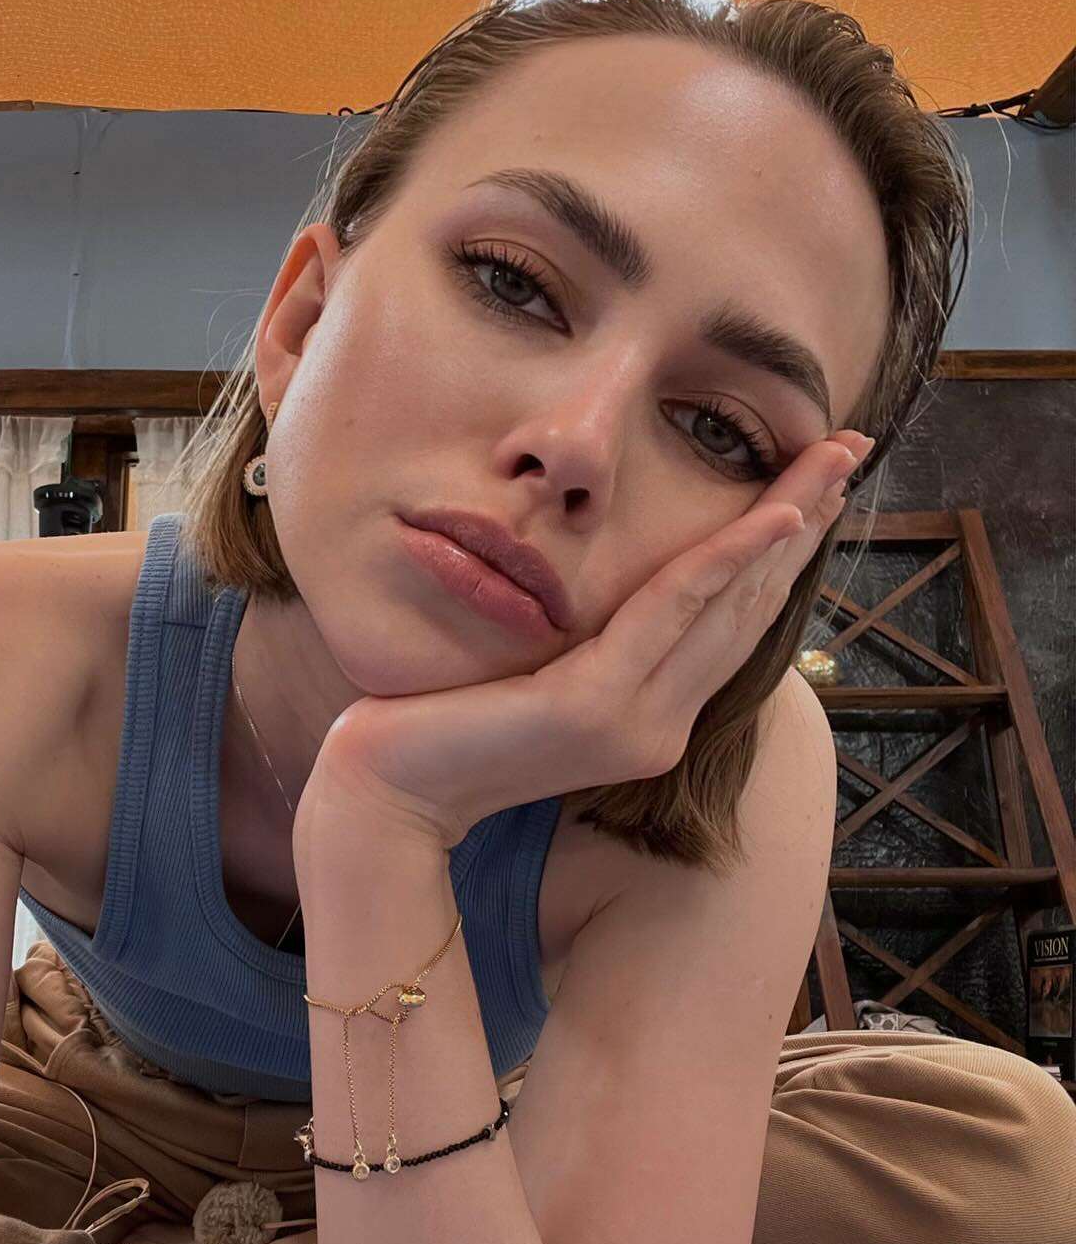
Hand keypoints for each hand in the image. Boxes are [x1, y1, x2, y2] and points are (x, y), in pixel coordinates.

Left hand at [294, 429, 872, 851]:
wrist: (389, 795)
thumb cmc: (446, 728)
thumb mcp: (537, 681)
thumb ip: (593, 652)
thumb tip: (623, 596)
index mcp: (651, 717)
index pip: (730, 622)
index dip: (780, 554)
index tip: (818, 487)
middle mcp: (661, 725)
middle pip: (749, 606)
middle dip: (805, 521)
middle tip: (853, 449)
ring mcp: (636, 722)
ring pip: (728, 604)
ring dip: (787, 526)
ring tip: (833, 463)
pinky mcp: (597, 709)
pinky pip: (673, 613)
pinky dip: (725, 562)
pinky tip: (769, 518)